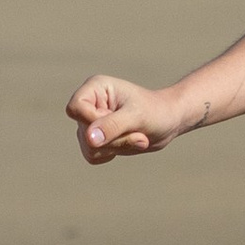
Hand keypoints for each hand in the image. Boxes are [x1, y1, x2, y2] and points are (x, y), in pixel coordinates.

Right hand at [67, 72, 182, 162]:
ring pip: (89, 148)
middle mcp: (90, 104)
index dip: (92, 122)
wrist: (169, 122)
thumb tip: (89, 139)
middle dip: (113, 139)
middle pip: (84, 132)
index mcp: (95, 88)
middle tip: (138, 134)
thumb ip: (112, 126)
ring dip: (116, 147)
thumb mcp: (136, 117)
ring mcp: (91, 122)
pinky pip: (92, 156)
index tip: (117, 124)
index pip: (75, 109)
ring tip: (137, 137)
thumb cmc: (156, 112)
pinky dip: (112, 154)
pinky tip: (128, 143)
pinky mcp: (96, 139)